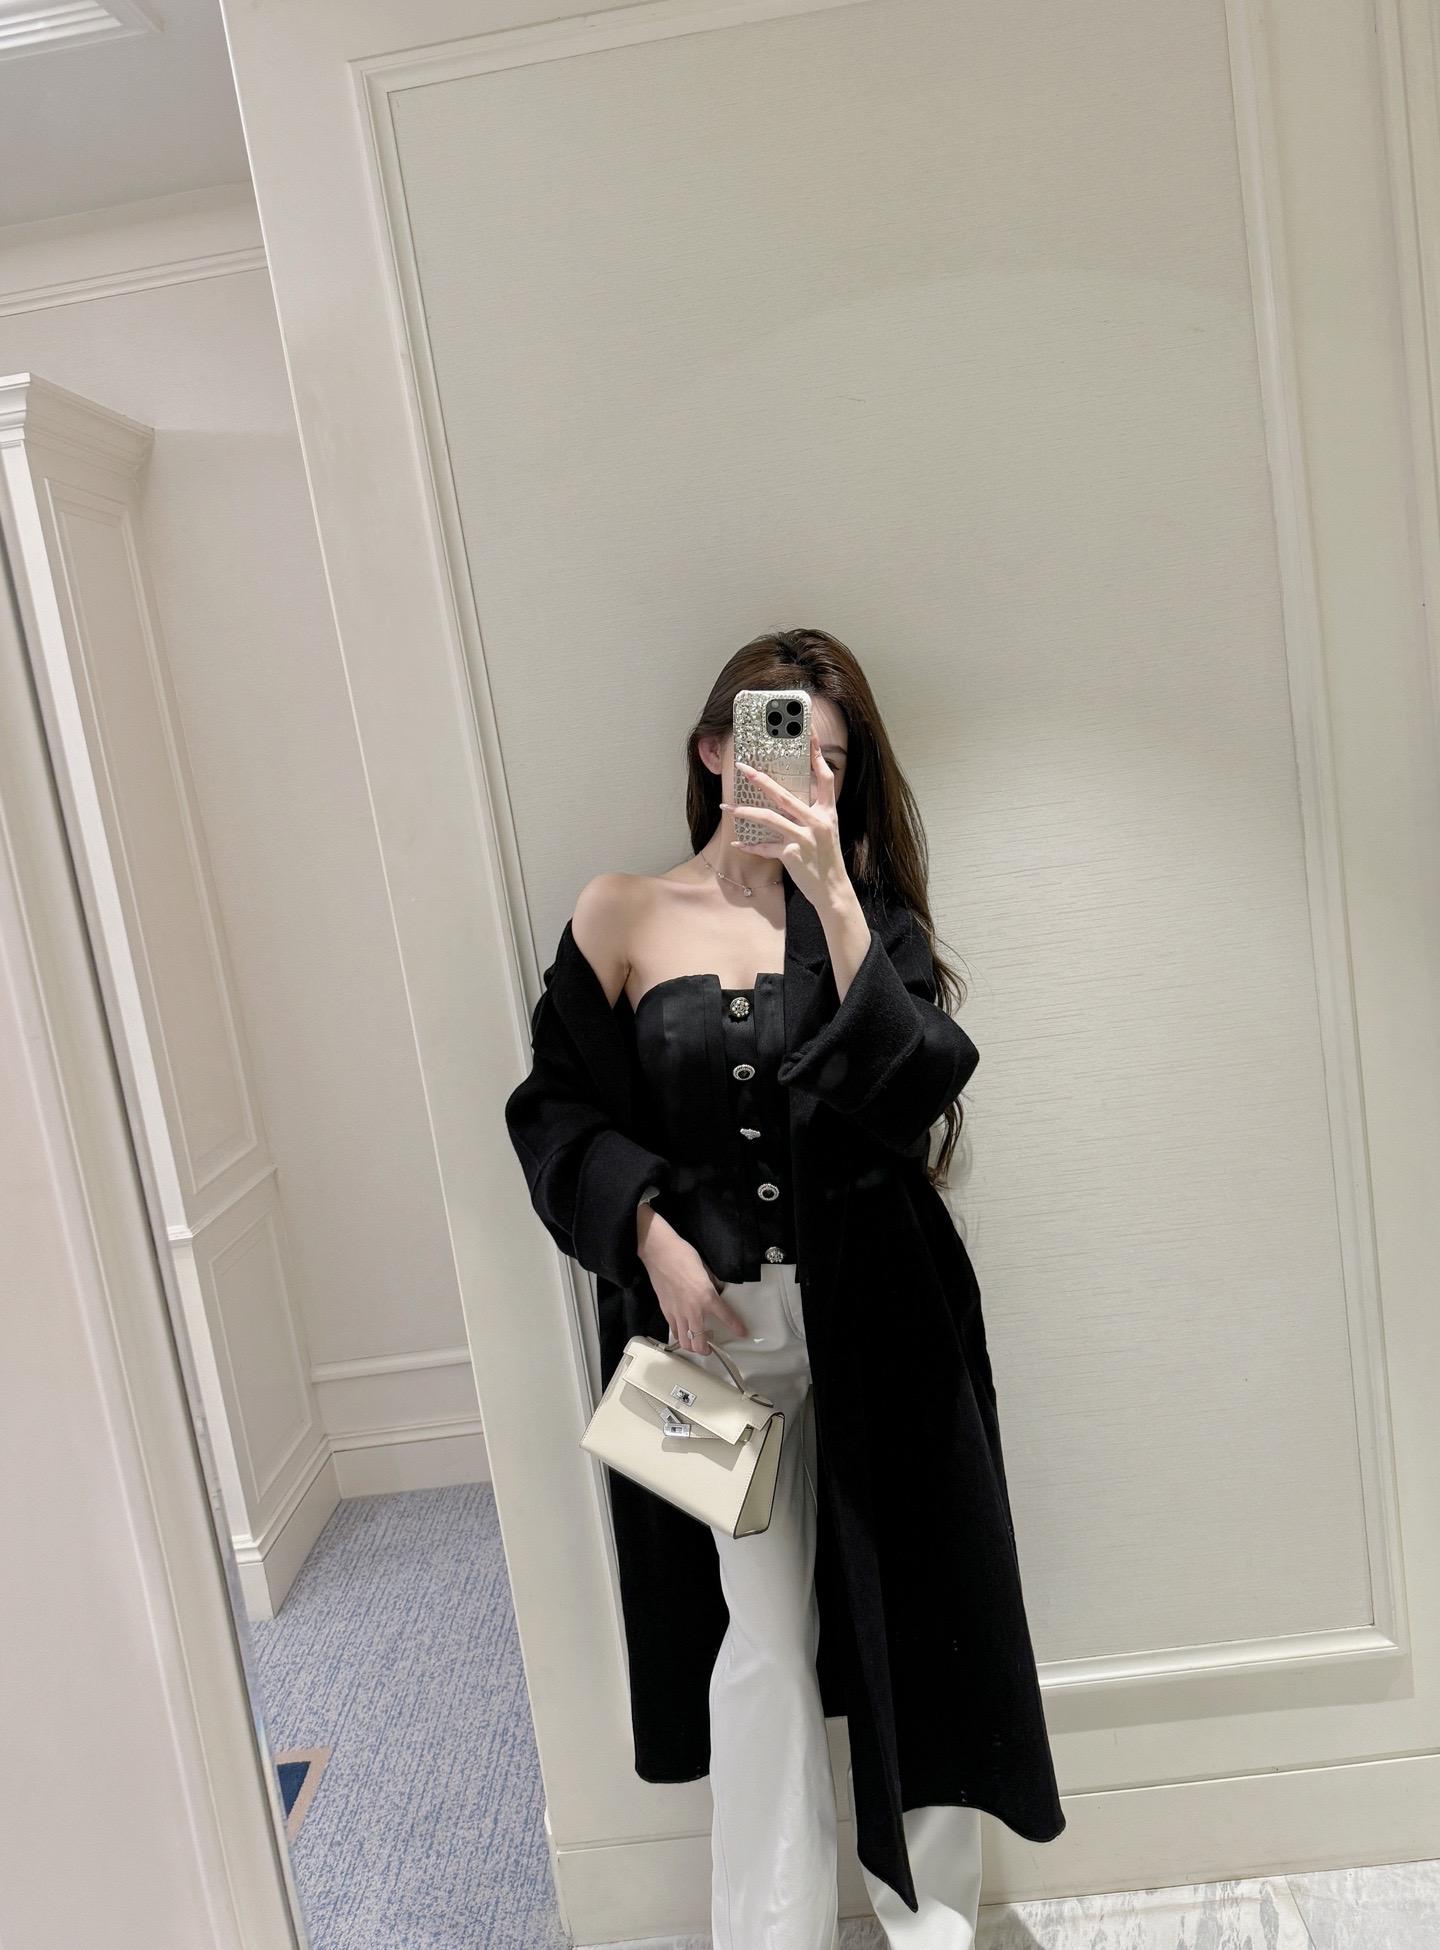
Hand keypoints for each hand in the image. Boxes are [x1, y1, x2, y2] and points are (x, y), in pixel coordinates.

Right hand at [638, 1212, 747, 1353]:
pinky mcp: (665, 1311)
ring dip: (692, 1346)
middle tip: (711, 1345)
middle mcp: (693, 1310)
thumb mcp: (706, 1270)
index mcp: (707, 1297)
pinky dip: (680, 1335)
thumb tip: (718, 1293)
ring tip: (697, 1341)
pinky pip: (674, 1331)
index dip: (736, 1327)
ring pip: (684, 1342)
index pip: (726, 1317)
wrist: (660, 1253)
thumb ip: (713, 1286)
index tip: (742, 1333)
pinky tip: (684, 1330)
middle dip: (706, 1349)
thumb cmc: (684, 1256)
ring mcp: (677, 1313)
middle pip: (699, 1343)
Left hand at [720, 726, 849, 909]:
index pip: (824, 777)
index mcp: (827, 812)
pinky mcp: (792, 855)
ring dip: (745, 811)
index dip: (817, 755)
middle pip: (785, 795)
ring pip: (770, 818)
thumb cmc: (827, 859)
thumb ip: (811, 813)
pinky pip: (766, 847)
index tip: (809, 734)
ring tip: (726, 806)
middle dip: (761, 780)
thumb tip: (790, 798)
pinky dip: (751, 845)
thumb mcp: (826, 831)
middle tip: (743, 768)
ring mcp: (804, 838)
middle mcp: (817, 821)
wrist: (833, 890)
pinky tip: (737, 843)